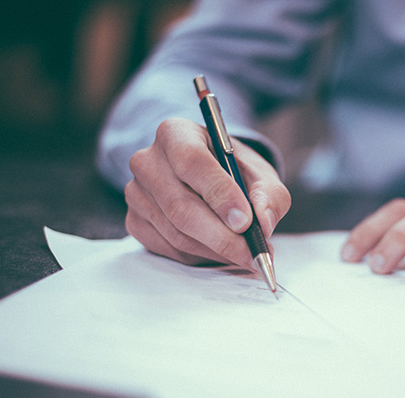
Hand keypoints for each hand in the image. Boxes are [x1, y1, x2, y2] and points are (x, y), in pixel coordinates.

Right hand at [124, 118, 290, 265]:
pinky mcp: (135, 221)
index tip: (245, 221)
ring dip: (216, 250)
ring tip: (245, 254)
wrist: (211, 178)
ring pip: (177, 233)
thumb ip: (269, 195)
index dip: (220, 194)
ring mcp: (136, 193)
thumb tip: (263, 223)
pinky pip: (169, 249)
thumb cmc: (235, 172)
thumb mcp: (261, 174)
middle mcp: (148, 161)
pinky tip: (221, 251)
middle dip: (222, 236)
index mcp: (176, 134)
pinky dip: (201, 257)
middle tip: (252, 253)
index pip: (192, 162)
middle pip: (181, 206)